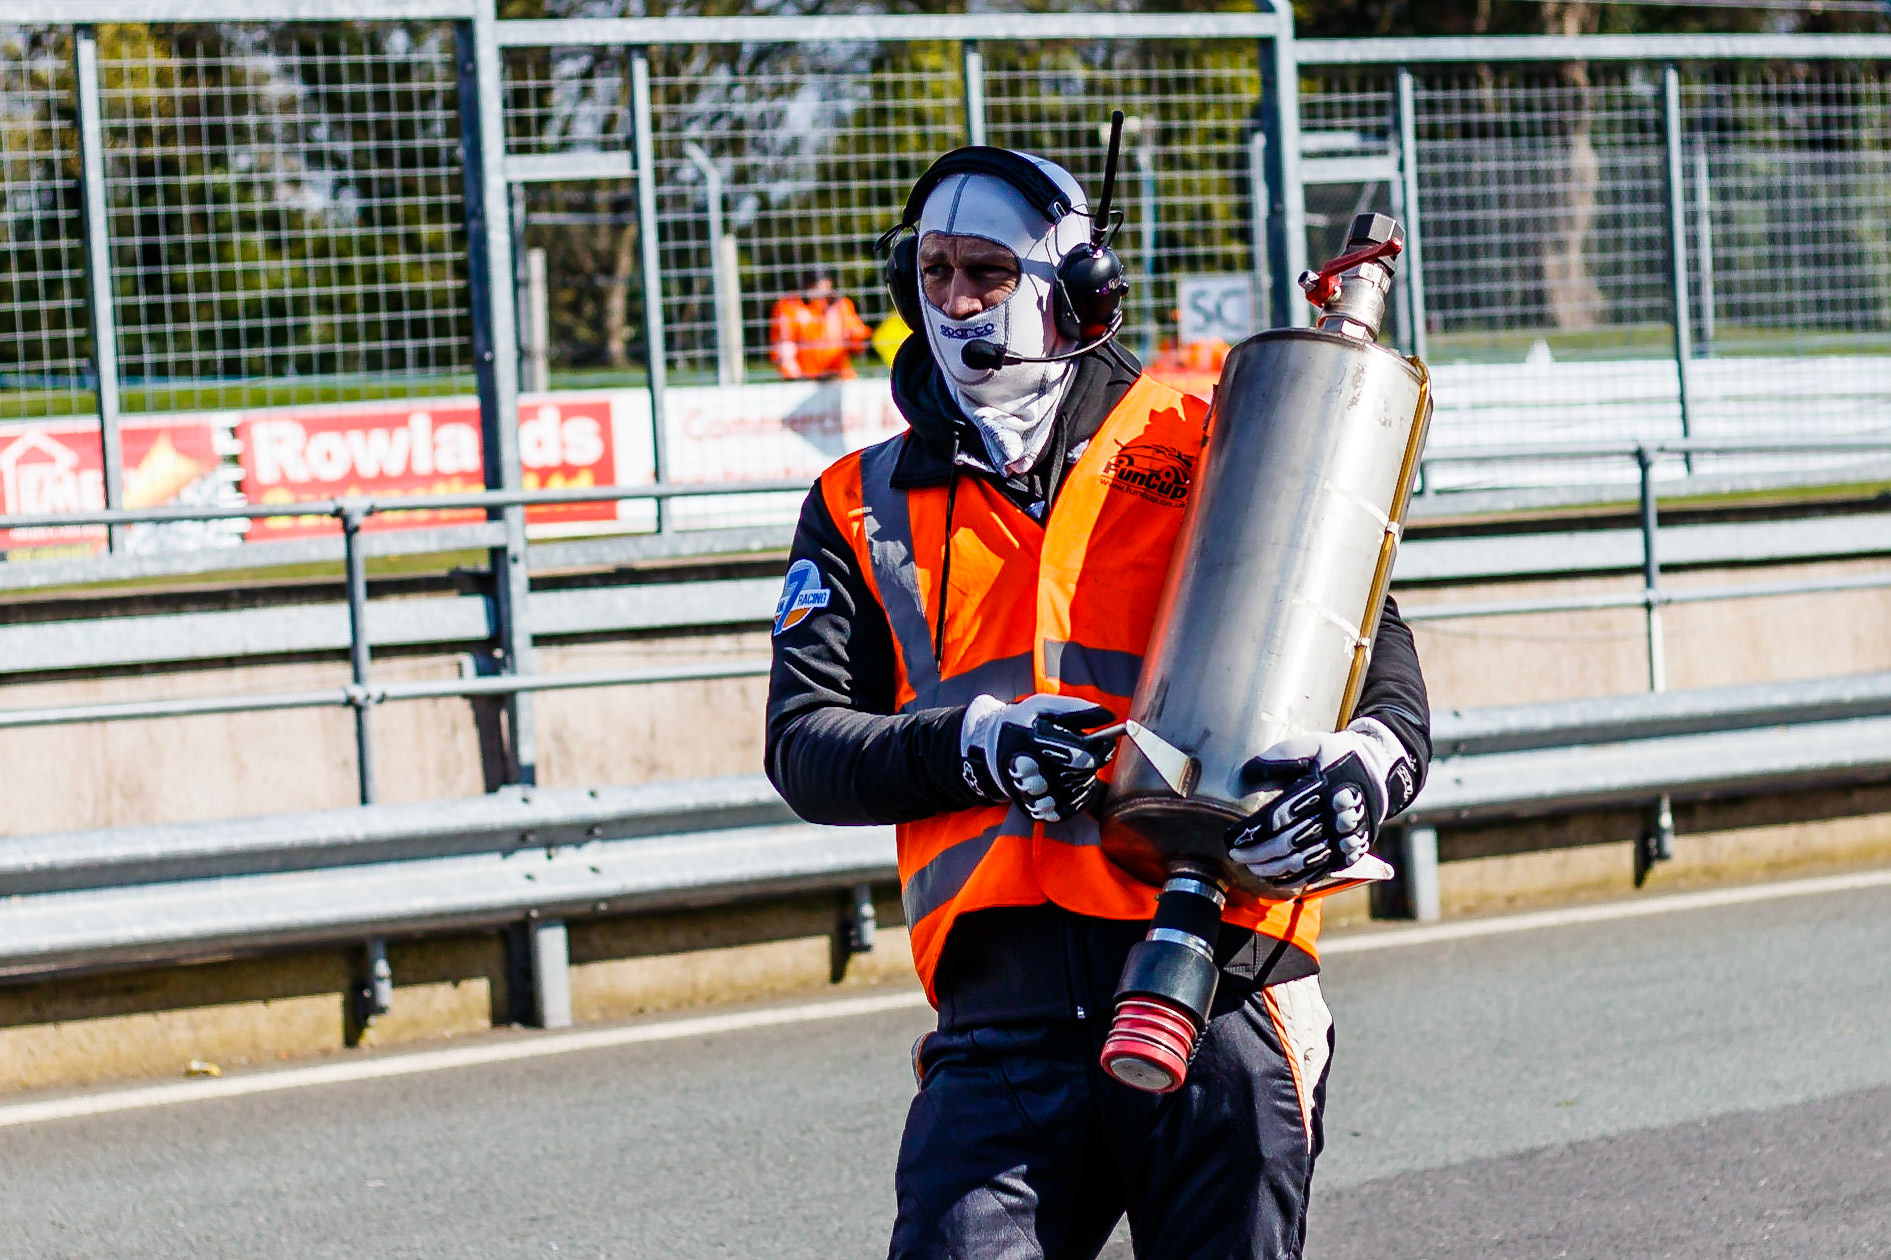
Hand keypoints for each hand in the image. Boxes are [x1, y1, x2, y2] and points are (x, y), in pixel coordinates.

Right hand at [961, 694, 1119, 822]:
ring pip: (1073, 793)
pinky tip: (1072, 785)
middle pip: (1078, 775)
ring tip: (1072, 769)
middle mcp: (1028, 770)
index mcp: (1030, 741)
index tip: (1105, 743)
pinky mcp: (1033, 810)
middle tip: (1085, 754)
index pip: (1079, 755)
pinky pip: (1065, 811)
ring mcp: (1030, 794)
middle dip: (1087, 765)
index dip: (1097, 751)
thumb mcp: (1041, 706)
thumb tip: (1108, 715)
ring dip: (1082, 781)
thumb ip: (1074, 708)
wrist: (991, 750)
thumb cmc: (1021, 725)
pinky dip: (1076, 799)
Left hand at [1225, 717, 1417, 889]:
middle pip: (1289, 842)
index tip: (1232, 837)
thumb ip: (1282, 755)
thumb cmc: (1337, 757)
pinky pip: (1319, 871)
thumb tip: (1247, 771)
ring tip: (1251, 868)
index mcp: (1322, 788)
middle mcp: (1334, 816)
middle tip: (1236, 856)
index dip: (1253, 830)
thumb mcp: (1314, 744)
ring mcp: (1342, 837)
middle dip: (1258, 853)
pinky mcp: (1348, 851)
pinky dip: (1295, 878)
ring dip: (1273, 868)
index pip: (1280, 815)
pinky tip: (1276, 879)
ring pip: (1303, 860)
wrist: (1379, 771)